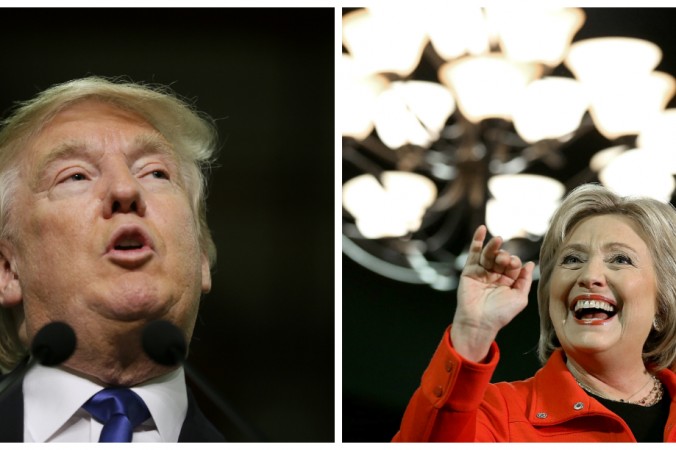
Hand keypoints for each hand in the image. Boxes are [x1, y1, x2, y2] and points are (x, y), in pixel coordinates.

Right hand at [451, 225, 534, 361]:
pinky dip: (476, 240)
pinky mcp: (469, 271)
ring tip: (497, 240)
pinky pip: (473, 253)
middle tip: (504, 260)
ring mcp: (482, 272)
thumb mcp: (519, 298)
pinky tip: (481, 229)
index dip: (515, 262)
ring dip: (493, 246)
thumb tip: (530, 264)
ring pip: (488, 254)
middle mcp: (495, 275)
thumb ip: (524, 280)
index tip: (514, 265)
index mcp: (508, 281)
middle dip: (504, 256)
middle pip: (501, 258)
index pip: (513, 265)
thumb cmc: (500, 314)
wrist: (479, 323)